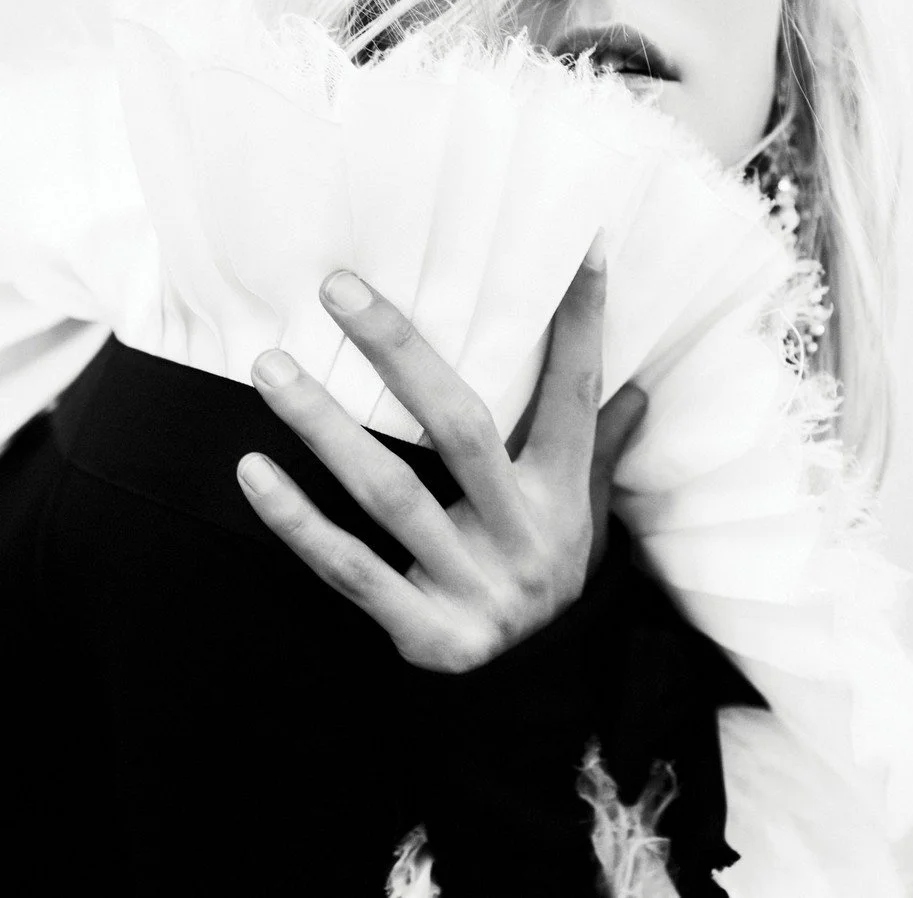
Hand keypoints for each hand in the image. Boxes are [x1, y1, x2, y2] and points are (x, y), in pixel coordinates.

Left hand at [237, 236, 646, 672]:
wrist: (535, 691)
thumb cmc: (545, 567)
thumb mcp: (581, 510)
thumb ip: (598, 446)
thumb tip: (637, 389)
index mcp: (562, 493)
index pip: (574, 393)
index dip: (580, 322)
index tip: (578, 245)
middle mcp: (524, 534)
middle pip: (462, 427)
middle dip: (400, 351)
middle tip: (338, 288)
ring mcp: (473, 586)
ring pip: (391, 494)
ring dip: (326, 426)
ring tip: (271, 367)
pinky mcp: (425, 634)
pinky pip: (349, 570)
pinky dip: (296, 523)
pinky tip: (251, 470)